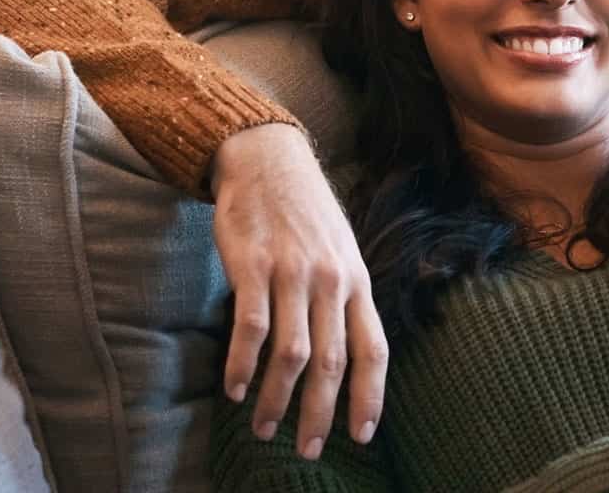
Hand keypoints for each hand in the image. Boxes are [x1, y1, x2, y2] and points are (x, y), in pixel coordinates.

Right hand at [212, 123, 387, 459]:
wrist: (267, 159)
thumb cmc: (305, 214)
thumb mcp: (341, 251)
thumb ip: (345, 299)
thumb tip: (349, 357)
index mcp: (357, 281)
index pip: (373, 349)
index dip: (370, 396)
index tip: (361, 435)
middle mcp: (330, 281)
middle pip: (332, 362)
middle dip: (321, 414)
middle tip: (308, 449)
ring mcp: (292, 273)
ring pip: (292, 354)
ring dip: (276, 399)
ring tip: (263, 428)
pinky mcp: (253, 265)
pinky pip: (251, 328)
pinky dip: (243, 364)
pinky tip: (234, 389)